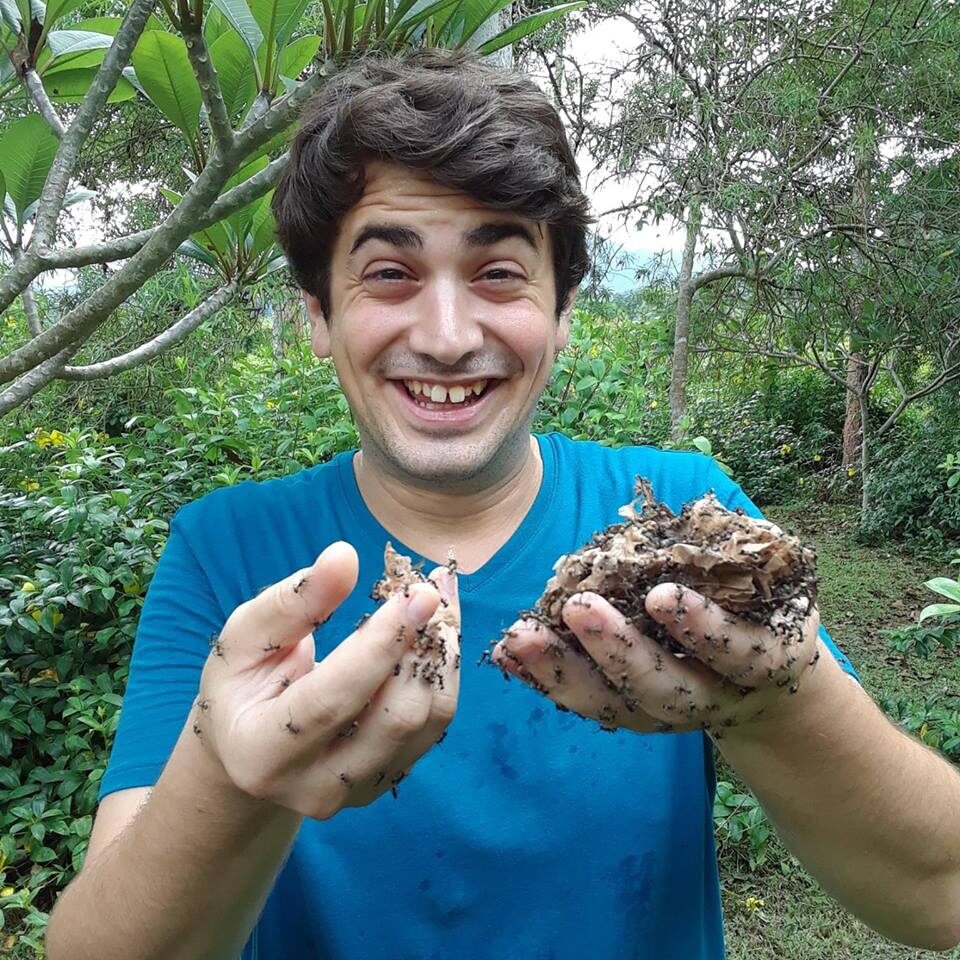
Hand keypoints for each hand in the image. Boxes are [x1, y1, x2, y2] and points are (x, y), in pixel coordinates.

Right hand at [190, 541, 459, 818]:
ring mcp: (357, 790)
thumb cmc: (243, 680)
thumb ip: (292, 601)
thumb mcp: (246, 636)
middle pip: (396, 718)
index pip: (334, 699)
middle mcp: (314, 787)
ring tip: (438, 600)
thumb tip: (344, 557)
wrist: (248, 748)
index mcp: (263, 752)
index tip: (416, 594)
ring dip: (442, 653)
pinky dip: (444, 670)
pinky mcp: (388, 779)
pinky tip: (436, 630)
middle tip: (429, 587)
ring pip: (427, 721)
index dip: (380, 644)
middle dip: (421, 646)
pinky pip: (435, 724)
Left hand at [490, 584, 821, 736]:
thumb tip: (699, 511)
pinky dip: (544, 679)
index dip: (702, 629)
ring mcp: (666, 714)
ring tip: (519, 637)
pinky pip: (585, 702)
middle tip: (577, 606)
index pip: (736, 653)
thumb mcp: (775, 577)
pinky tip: (506, 654)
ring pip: (613, 705)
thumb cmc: (763, 607)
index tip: (663, 595)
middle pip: (663, 690)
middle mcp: (712, 698)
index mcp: (760, 663)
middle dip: (617, 650)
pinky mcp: (630, 714)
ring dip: (561, 671)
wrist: (760, 679)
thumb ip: (742, 551)